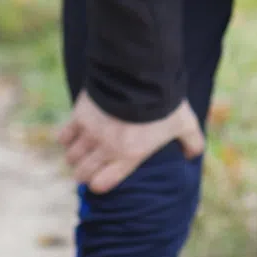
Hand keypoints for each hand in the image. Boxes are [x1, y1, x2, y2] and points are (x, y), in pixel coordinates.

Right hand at [56, 91, 205, 193]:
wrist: (141, 73)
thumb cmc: (165, 102)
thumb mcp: (185, 123)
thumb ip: (192, 142)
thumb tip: (192, 155)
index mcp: (129, 156)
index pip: (102, 184)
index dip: (100, 184)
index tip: (101, 179)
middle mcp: (106, 148)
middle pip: (82, 173)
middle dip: (84, 173)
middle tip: (89, 167)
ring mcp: (90, 132)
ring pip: (71, 156)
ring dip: (75, 156)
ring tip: (81, 152)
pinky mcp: (79, 114)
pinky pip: (63, 136)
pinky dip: (65, 138)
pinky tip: (72, 135)